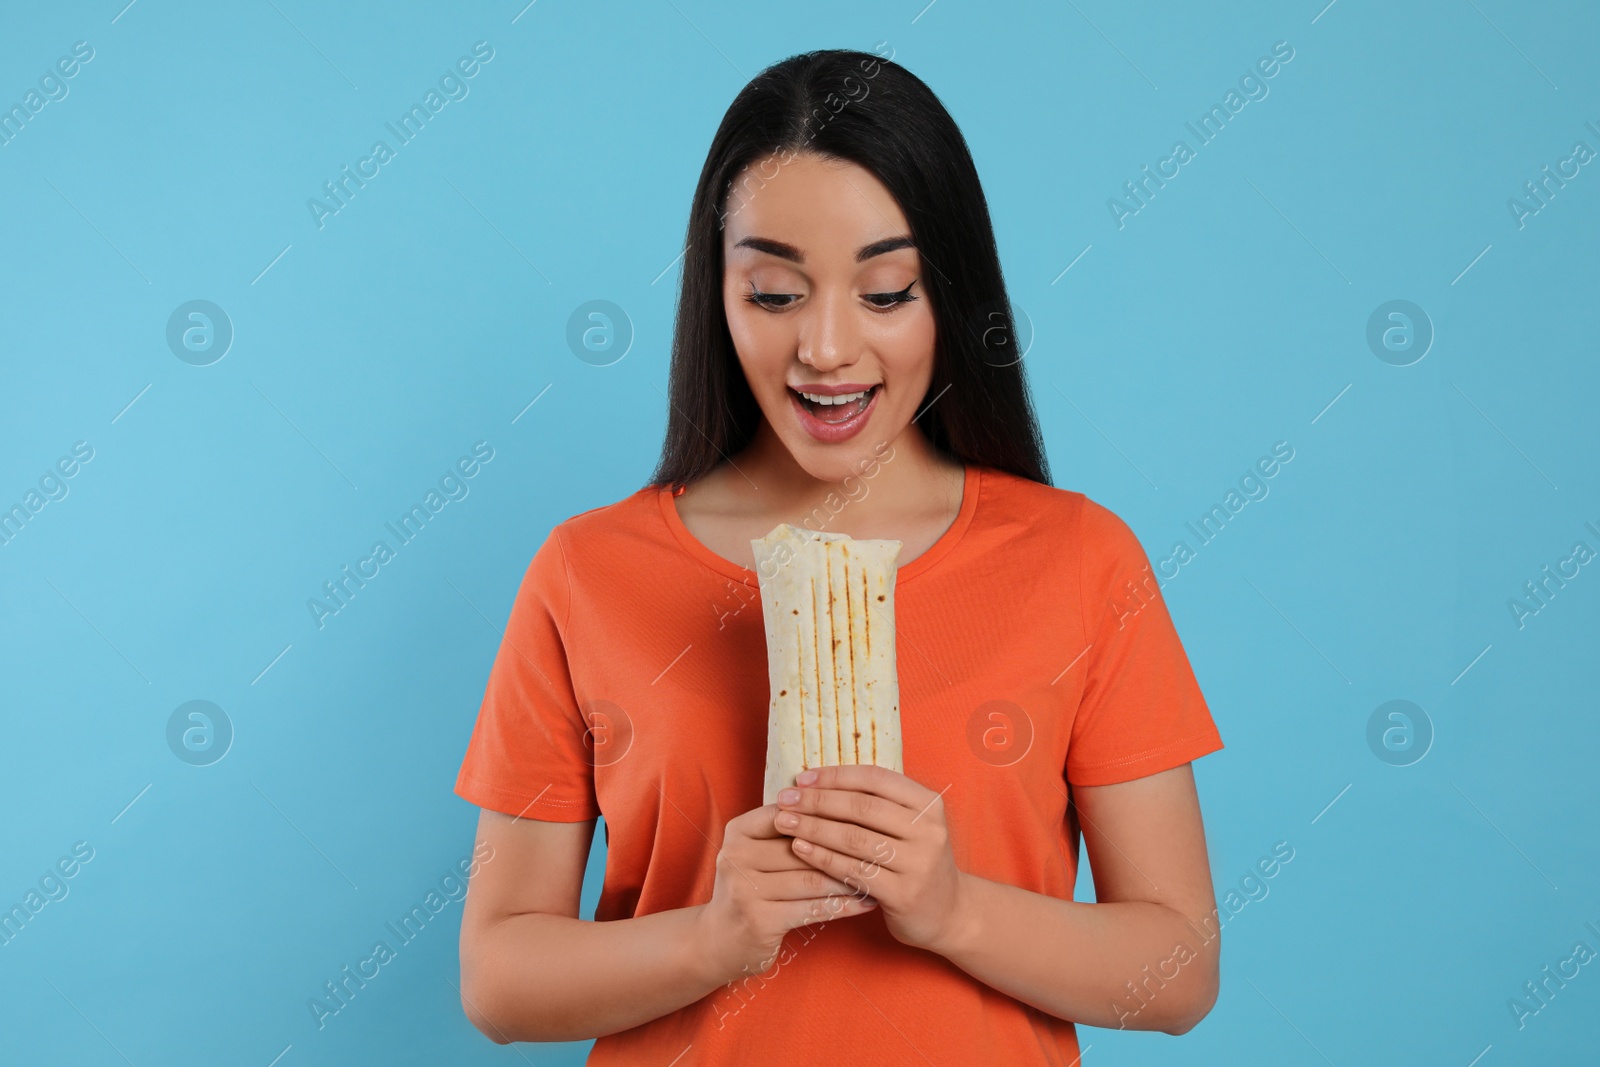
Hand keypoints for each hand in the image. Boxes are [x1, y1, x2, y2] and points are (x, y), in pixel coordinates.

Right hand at [696, 801, 878, 982]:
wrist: (718, 940)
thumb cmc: (752, 887)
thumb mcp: (757, 850)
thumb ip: (788, 829)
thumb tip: (845, 800)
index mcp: (738, 831)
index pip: (790, 811)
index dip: (829, 811)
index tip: (868, 813)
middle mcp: (736, 856)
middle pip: (803, 845)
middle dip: (846, 846)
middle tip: (884, 843)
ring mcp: (745, 890)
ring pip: (811, 878)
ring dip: (851, 876)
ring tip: (882, 872)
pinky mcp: (760, 921)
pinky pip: (812, 908)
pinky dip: (844, 905)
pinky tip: (867, 901)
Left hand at [774, 764, 969, 954]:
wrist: (949, 914)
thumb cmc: (916, 862)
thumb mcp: (910, 825)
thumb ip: (877, 804)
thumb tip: (817, 782)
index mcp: (928, 803)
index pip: (874, 778)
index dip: (835, 776)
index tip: (802, 777)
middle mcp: (928, 830)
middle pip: (861, 807)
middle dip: (817, 801)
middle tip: (784, 799)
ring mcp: (918, 863)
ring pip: (854, 838)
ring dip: (813, 828)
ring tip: (784, 822)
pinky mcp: (904, 894)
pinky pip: (853, 870)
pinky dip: (823, 858)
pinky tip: (800, 849)